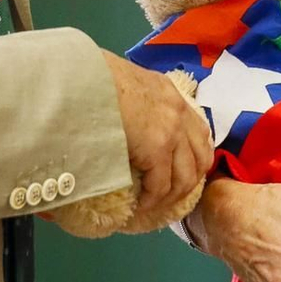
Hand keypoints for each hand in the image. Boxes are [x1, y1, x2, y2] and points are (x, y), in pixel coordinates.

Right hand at [101, 53, 214, 232]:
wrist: (79, 76)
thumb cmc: (90, 77)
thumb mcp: (124, 82)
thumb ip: (136, 101)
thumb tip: (127, 119)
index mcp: (169, 92)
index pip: (199, 130)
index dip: (195, 155)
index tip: (183, 171)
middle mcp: (178, 111)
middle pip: (201, 157)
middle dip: (189, 181)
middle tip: (171, 194)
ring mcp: (171, 131)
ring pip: (185, 177)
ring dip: (171, 196)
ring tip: (154, 204)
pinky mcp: (156, 149)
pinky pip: (161, 186)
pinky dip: (152, 200)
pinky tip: (140, 205)